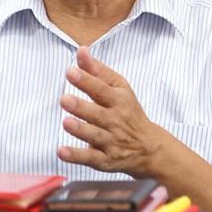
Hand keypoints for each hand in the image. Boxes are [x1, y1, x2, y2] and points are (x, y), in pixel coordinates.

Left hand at [57, 46, 166, 176]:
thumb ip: (98, 70)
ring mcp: (111, 141)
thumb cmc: (128, 112)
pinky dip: (76, 156)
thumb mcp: (119, 88)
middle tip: (64, 100)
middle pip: (97, 113)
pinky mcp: (105, 160)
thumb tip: (81, 51)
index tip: (71, 72)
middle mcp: (115, 121)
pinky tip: (62, 151)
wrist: (149, 147)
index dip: (86, 80)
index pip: (102, 89)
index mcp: (119, 100)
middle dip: (81, 107)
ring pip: (94, 136)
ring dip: (80, 130)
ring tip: (66, 122)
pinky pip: (90, 158)